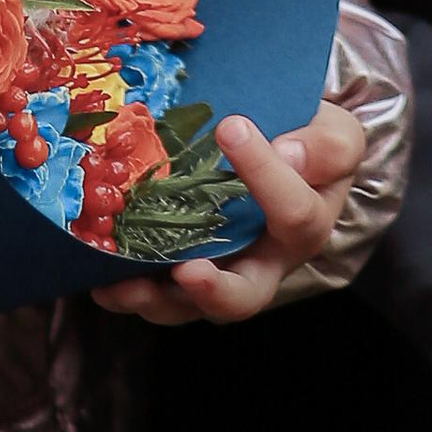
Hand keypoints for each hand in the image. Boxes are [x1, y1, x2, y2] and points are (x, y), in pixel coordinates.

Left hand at [90, 100, 366, 326]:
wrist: (289, 154)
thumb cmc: (310, 144)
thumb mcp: (333, 135)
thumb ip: (325, 145)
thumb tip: (289, 155)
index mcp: (305, 226)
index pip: (294, 211)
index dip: (264, 173)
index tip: (230, 126)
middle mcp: (263, 263)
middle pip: (243, 297)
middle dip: (213, 291)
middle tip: (187, 272)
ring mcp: (219, 272)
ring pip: (187, 305)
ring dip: (152, 299)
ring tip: (120, 285)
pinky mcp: (181, 272)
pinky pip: (155, 291)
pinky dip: (125, 288)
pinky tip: (98, 275)